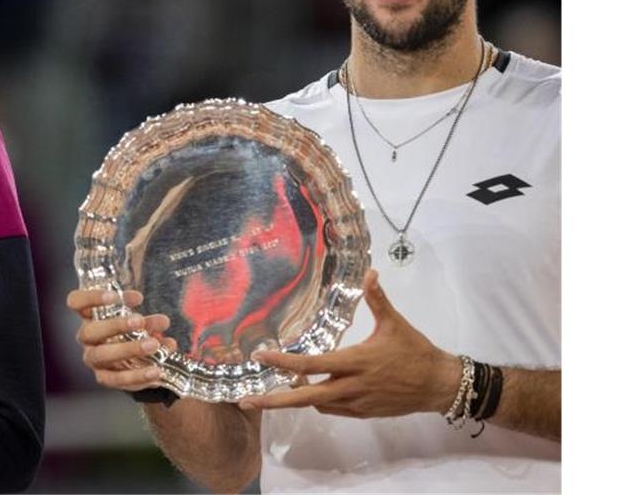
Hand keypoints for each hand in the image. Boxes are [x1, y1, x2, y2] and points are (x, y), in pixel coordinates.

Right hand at [66, 288, 176, 391]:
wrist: (132, 362)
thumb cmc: (131, 332)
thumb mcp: (139, 322)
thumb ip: (148, 322)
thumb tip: (163, 323)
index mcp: (89, 316)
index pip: (76, 302)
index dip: (92, 298)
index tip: (115, 296)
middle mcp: (87, 338)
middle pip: (89, 331)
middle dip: (115, 325)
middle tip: (140, 321)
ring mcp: (93, 359)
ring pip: (102, 355)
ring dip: (128, 349)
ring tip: (154, 345)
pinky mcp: (104, 378)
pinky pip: (117, 379)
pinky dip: (138, 375)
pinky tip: (156, 371)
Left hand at [238, 269, 460, 418]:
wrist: (439, 385)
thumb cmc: (415, 351)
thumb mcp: (395, 323)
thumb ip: (377, 299)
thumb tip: (371, 272)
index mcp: (354, 362)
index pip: (311, 365)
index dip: (283, 362)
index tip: (260, 358)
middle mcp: (351, 386)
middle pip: (305, 397)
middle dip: (273, 400)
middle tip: (246, 400)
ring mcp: (356, 403)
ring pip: (317, 404)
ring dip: (297, 397)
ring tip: (277, 387)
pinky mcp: (364, 413)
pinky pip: (333, 410)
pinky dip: (319, 401)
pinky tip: (312, 390)